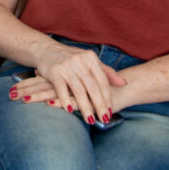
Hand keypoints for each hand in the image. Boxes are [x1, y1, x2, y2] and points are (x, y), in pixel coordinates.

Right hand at [12, 43, 127, 125]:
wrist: (45, 49)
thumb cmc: (70, 57)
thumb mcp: (89, 61)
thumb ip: (106, 71)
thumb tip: (123, 83)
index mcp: (90, 58)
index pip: (102, 80)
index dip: (107, 97)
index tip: (110, 110)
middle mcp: (79, 61)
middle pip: (93, 87)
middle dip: (99, 105)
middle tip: (104, 118)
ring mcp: (66, 66)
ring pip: (79, 90)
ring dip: (85, 107)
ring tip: (90, 120)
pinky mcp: (54, 72)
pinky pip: (61, 89)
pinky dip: (66, 100)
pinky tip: (70, 111)